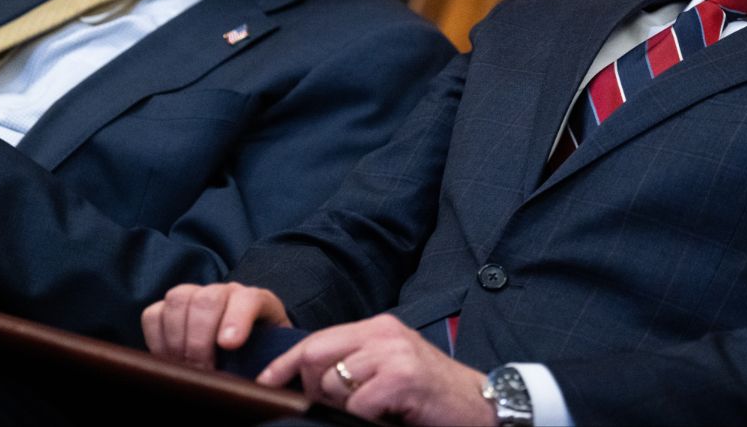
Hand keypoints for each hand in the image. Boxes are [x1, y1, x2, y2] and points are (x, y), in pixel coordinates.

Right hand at [142, 282, 290, 369]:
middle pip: (207, 299)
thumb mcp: (272, 358)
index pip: (248, 298)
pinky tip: (169, 361)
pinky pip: (153, 315)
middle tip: (202, 369)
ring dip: (178, 339)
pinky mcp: (167, 308)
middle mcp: (224, 292)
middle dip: (201, 339)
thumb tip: (262, 382)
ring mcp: (195, 295)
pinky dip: (157, 340)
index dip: (237, 319)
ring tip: (186, 367)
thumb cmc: (259, 355)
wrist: (243, 349)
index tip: (229, 345)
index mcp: (256, 301)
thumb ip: (269, 365)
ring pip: (178, 300)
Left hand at [259, 314, 493, 426]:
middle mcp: (383, 333)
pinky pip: (357, 405)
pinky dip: (366, 418)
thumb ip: (355, 365)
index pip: (316, 341)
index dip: (285, 364)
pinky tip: (389, 415)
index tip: (265, 383)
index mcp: (378, 328)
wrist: (480, 406)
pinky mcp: (402, 377)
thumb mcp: (389, 369)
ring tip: (374, 411)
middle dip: (310, 389)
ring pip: (333, 384)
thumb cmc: (430, 395)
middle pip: (315, 356)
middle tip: (334, 408)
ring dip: (344, 408)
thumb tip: (306, 381)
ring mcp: (393, 353)